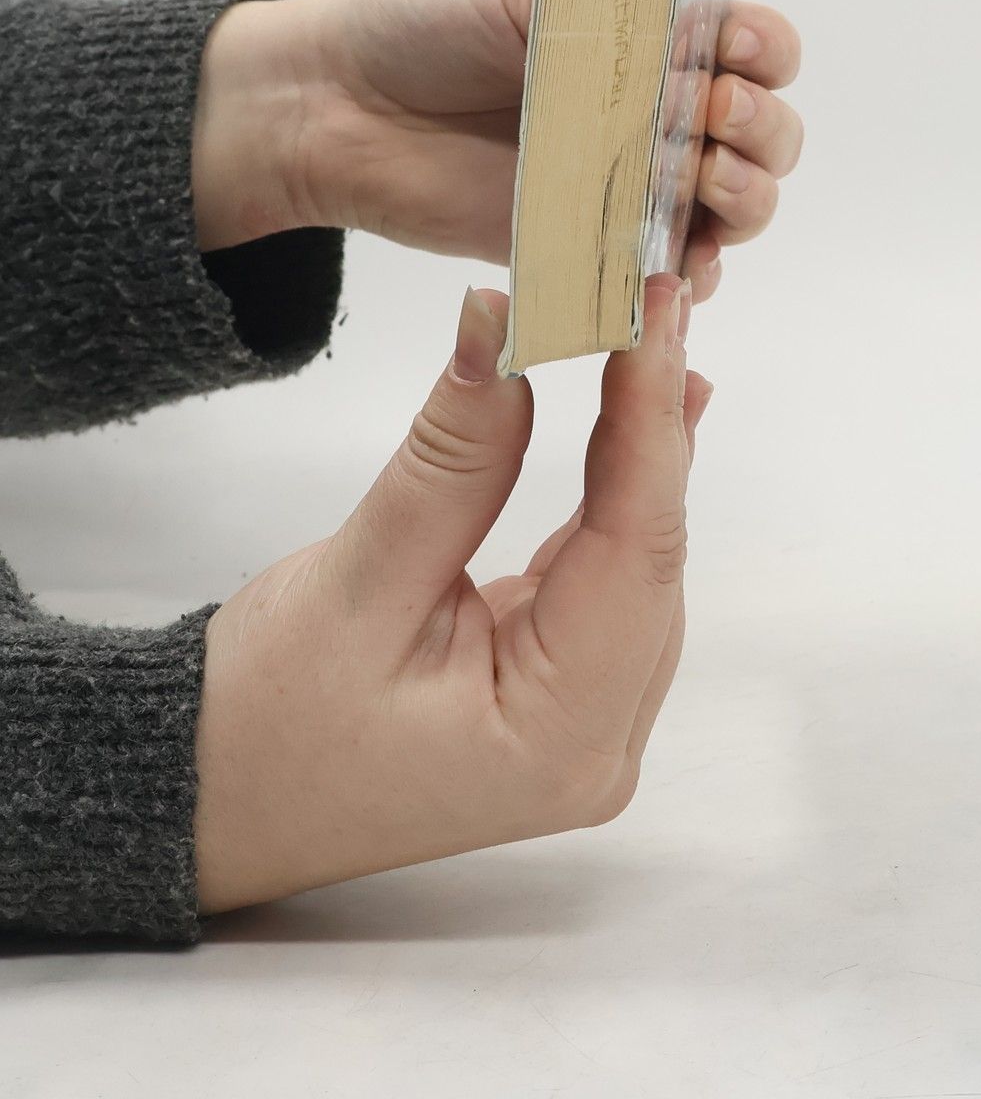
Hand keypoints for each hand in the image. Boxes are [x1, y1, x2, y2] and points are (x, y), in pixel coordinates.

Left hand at [193, 0, 803, 298]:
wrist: (333, 103)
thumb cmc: (422, 25)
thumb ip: (612, 16)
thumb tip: (683, 44)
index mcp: (654, 32)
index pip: (758, 43)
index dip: (765, 46)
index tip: (732, 45)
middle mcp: (658, 109)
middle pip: (769, 131)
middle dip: (761, 125)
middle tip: (705, 113)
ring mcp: (632, 183)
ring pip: (742, 204)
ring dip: (744, 194)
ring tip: (694, 179)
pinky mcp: (594, 250)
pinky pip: (675, 277)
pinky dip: (697, 272)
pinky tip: (679, 258)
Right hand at [193, 275, 708, 911]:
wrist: (201, 801)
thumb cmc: (257, 722)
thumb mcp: (352, 582)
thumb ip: (452, 460)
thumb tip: (503, 329)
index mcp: (559, 736)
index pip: (637, 548)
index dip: (652, 419)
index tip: (657, 313)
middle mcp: (598, 744)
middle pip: (652, 552)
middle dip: (655, 423)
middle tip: (660, 300)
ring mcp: (587, 722)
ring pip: (639, 557)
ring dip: (643, 449)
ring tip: (654, 335)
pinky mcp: (563, 690)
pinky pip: (606, 572)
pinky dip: (612, 490)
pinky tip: (636, 415)